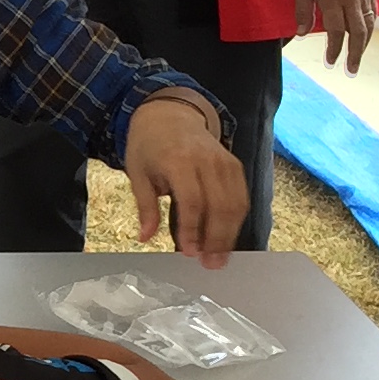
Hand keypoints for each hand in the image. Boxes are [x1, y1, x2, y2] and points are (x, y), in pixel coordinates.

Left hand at [123, 91, 247, 267]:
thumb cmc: (149, 147)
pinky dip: (236, 220)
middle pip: (220, 205)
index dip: (192, 229)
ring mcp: (225, 161)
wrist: (169, 115)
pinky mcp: (235, 165)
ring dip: (230, 234)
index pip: (192, 200)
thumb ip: (145, 206)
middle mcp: (207, 160)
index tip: (188, 252)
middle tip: (210, 264)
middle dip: (216, 238)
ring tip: (220, 258)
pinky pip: (241, 196)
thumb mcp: (137, 173)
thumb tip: (145, 238)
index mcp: (179, 160)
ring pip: (236, 203)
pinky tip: (226, 238)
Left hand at [291, 0, 378, 71]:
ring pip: (368, 25)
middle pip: (357, 33)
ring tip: (357, 58)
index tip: (331, 62)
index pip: (335, 31)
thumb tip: (301, 33)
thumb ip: (302, 9)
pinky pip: (373, 13)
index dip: (334, 49)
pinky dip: (370, 28)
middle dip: (354, 55)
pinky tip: (365, 35)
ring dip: (364, 45)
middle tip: (350, 71)